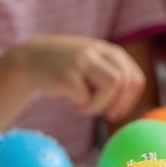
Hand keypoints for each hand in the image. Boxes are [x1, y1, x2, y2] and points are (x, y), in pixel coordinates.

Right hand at [12, 35, 145, 121]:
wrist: (31, 59)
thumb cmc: (69, 69)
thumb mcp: (94, 64)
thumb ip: (113, 76)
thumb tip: (133, 108)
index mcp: (110, 51)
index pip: (134, 78)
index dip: (130, 100)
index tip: (117, 112)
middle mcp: (98, 51)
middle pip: (125, 81)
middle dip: (119, 104)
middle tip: (107, 115)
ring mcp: (83, 61)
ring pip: (113, 84)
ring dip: (101, 104)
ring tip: (86, 107)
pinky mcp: (67, 74)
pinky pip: (86, 97)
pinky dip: (83, 106)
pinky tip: (72, 103)